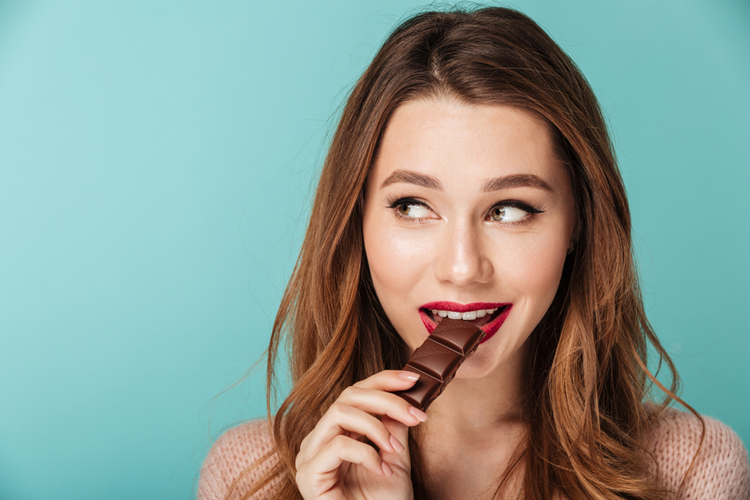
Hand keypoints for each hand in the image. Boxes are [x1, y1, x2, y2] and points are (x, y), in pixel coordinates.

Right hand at [294, 370, 427, 499]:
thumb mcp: (395, 457)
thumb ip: (394, 425)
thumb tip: (406, 392)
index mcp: (335, 432)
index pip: (355, 392)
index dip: (383, 380)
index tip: (414, 380)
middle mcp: (317, 440)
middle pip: (348, 396)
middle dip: (386, 400)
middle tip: (416, 417)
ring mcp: (309, 456)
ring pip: (340, 413)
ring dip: (376, 426)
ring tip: (395, 450)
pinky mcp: (307, 474)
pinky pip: (337, 444)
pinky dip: (366, 453)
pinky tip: (381, 471)